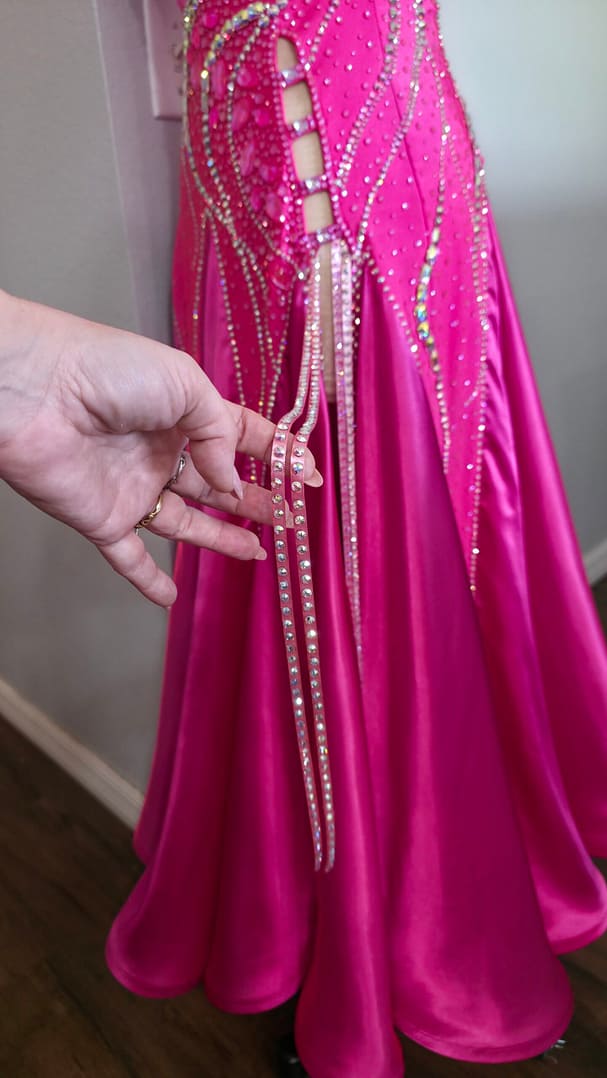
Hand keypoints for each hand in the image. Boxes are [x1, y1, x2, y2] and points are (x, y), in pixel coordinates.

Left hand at [0, 291, 320, 605]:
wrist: (33, 390)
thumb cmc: (108, 371)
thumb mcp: (185, 385)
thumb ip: (220, 437)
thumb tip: (235, 485)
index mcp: (184, 412)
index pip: (242, 436)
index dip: (279, 456)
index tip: (311, 477)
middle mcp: (162, 451)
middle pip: (219, 484)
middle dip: (259, 500)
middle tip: (293, 518)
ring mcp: (135, 488)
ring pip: (188, 523)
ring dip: (224, 539)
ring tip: (262, 553)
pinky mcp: (104, 519)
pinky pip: (130, 558)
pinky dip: (149, 581)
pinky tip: (171, 599)